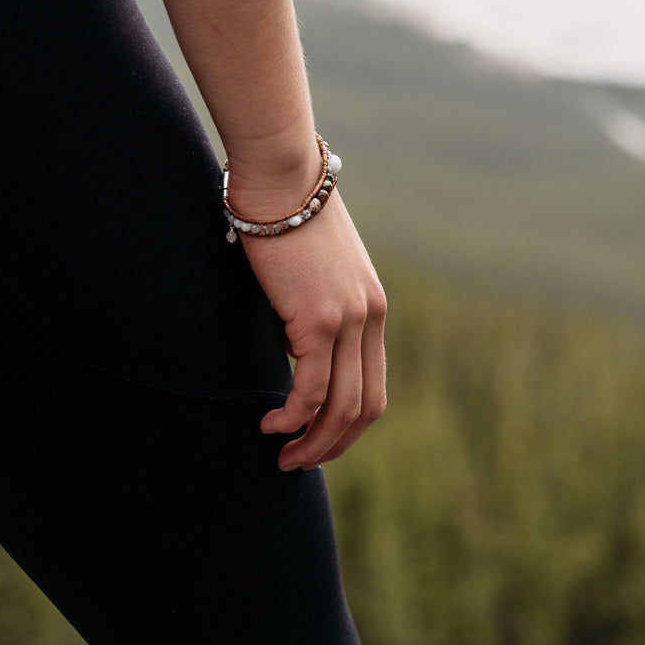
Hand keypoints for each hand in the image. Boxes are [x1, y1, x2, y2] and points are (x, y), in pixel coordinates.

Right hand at [240, 192, 386, 470]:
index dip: (349, 424)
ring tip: (285, 457)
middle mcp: (371, 317)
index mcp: (374, 308)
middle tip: (301, 463)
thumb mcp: (317, 272)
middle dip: (335, 445)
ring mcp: (350, 319)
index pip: (373, 385)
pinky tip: (270, 424)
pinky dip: (292, 416)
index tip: (320, 440)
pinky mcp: (321, 318)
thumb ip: (317, 313)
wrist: (283, 181)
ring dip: (313, 442)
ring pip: (340, 406)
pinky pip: (310, 388)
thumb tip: (295, 349)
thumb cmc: (289, 219)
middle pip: (365, 405)